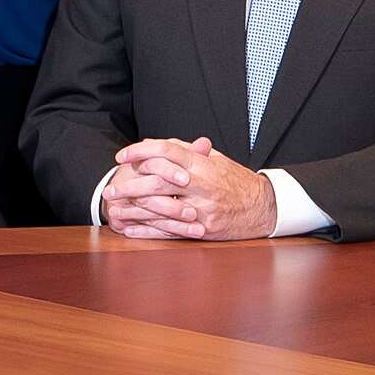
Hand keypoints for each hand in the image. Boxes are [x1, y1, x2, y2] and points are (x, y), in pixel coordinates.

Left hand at [101, 136, 277, 240]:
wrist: (264, 208)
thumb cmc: (237, 181)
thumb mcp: (215, 160)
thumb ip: (186, 151)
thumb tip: (156, 144)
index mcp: (202, 164)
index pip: (166, 151)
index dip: (140, 151)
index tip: (121, 156)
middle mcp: (201, 185)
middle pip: (157, 181)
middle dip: (129, 186)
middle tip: (110, 189)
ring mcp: (202, 209)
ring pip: (160, 208)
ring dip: (133, 210)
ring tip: (114, 211)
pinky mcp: (203, 229)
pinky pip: (170, 231)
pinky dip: (147, 231)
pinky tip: (131, 230)